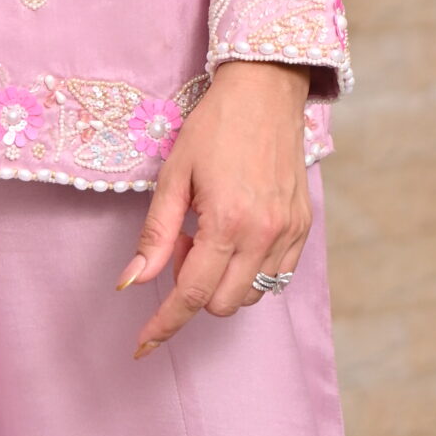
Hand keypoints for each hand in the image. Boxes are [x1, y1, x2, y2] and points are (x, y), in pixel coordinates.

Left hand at [116, 62, 312, 356]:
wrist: (265, 90)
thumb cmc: (213, 125)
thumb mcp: (174, 173)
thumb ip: (155, 232)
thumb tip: (131, 282)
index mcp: (227, 222)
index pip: (191, 295)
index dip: (164, 324)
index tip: (143, 344)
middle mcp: (264, 236)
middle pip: (222, 304)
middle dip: (193, 286)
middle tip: (182, 239)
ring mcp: (289, 234)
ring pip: (250, 296)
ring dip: (222, 280)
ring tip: (209, 231)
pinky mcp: (304, 228)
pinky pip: (277, 278)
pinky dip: (250, 272)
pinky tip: (236, 237)